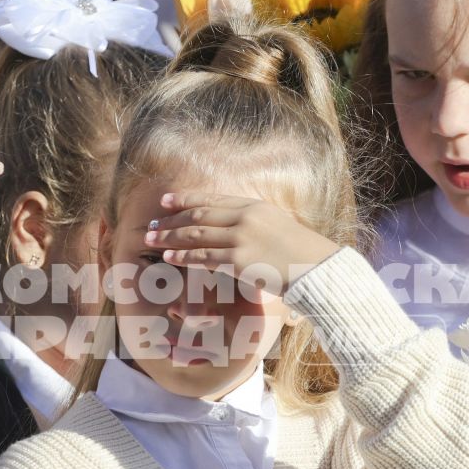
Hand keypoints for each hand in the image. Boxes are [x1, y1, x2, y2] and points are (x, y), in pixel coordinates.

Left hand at [145, 191, 339, 293]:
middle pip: (199, 214)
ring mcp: (242, 237)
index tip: (167, 201)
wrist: (318, 269)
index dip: (186, 199)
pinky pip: (204, 257)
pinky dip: (183, 256)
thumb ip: (254, 225)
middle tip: (151, 224)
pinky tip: (168, 258)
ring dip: (170, 237)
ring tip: (151, 240)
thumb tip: (231, 230)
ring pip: (196, 234)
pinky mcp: (240, 259)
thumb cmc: (301, 254)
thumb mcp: (277, 228)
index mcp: (254, 206)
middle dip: (171, 219)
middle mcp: (246, 217)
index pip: (213, 199)